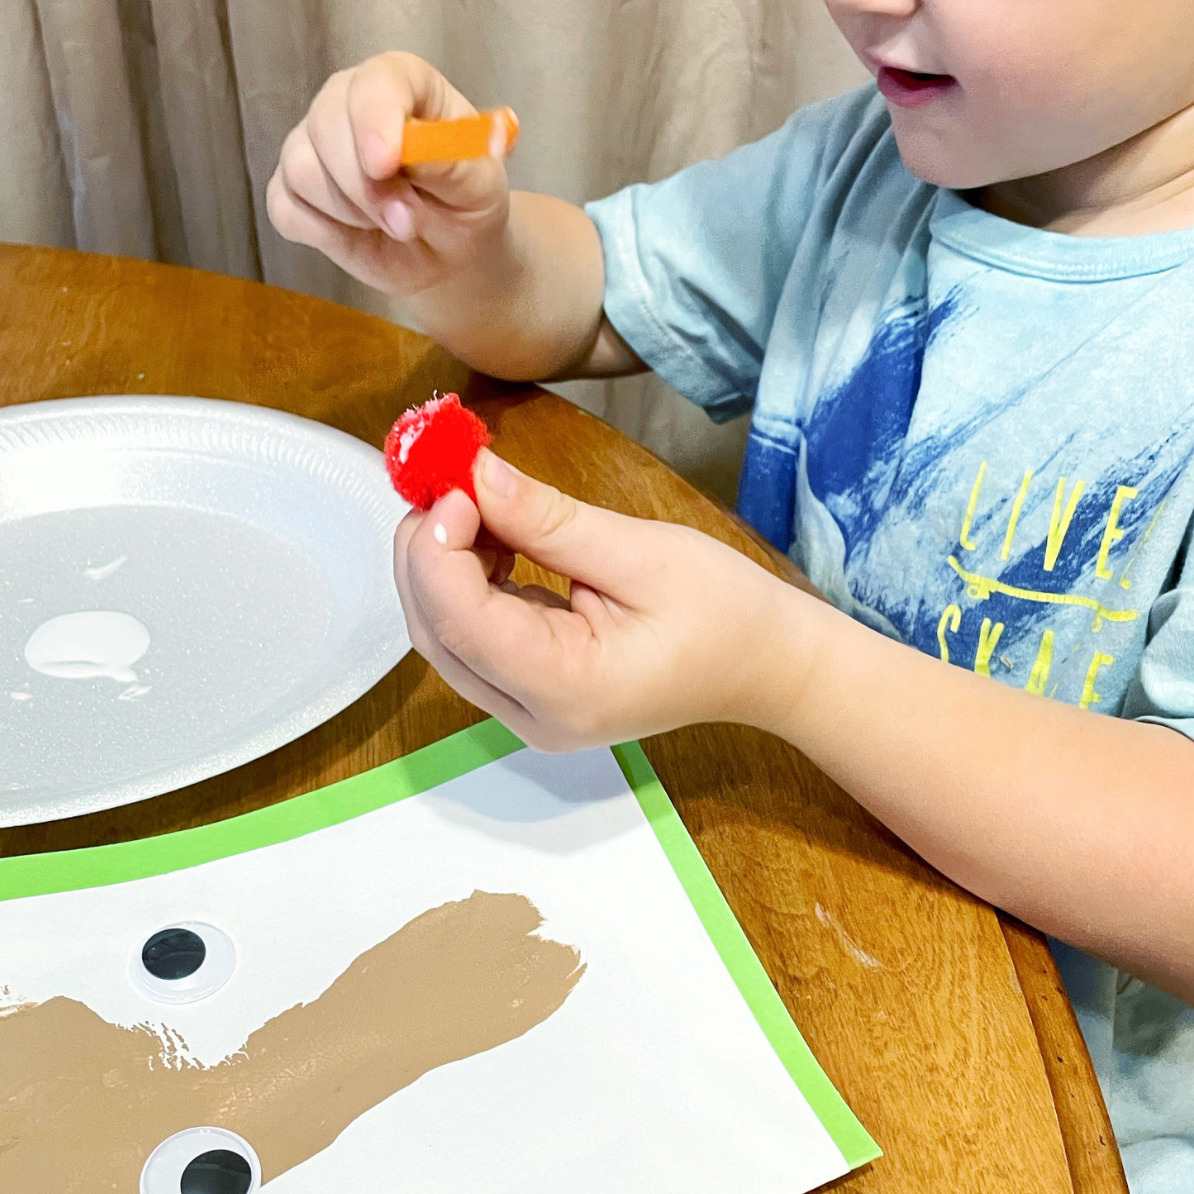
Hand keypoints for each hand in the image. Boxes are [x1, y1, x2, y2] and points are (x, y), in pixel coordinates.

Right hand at [266, 51, 511, 295]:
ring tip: (395, 226)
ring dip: (350, 212)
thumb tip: (411, 150)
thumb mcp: (477, 186)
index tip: (384, 164)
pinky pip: (285, 207)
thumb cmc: (465, 203)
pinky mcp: (292, 188)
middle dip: (366, 185)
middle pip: (326, 124)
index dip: (376, 118)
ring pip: (301, 168)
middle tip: (408, 222)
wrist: (447, 249)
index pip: (377, 80)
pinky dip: (321, 231)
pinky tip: (357, 233)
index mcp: (404, 84)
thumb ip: (449, 163)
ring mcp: (314, 143)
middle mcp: (349, 102)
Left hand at [392, 450, 811, 750]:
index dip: (438, 549)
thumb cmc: (726, 613)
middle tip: (451, 479)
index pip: (461, 623)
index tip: (456, 484)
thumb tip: (477, 476)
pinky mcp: (532, 693)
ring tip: (478, 501)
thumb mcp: (643, 554)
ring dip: (443, 563)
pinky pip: (473, 637)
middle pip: (437, 633)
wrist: (767, 667)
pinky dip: (467, 581)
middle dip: (427, 552)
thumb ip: (551, 521)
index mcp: (567, 689)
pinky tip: (494, 535)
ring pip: (444, 635)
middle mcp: (534, 716)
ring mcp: (529, 712)